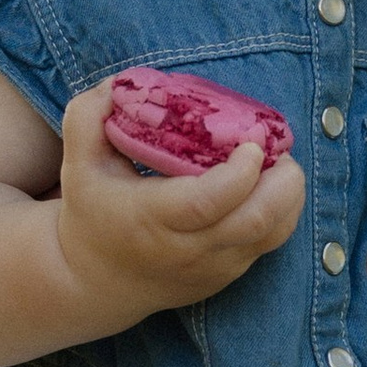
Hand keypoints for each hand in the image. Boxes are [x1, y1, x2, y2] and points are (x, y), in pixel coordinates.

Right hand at [50, 79, 306, 337]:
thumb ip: (89, 117)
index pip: (207, 202)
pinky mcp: (227, 275)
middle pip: (255, 221)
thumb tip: (120, 85)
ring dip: (289, 196)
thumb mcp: (78, 163)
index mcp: (149, 218)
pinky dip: (281, 211)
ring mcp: (212, 267)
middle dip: (283, 181)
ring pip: (273, 235)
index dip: (240, 172)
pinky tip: (270, 186)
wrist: (96, 282)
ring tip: (280, 164)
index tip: (251, 143)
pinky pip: (269, 243)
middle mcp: (186, 249)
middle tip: (279, 149)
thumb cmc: (92, 211)